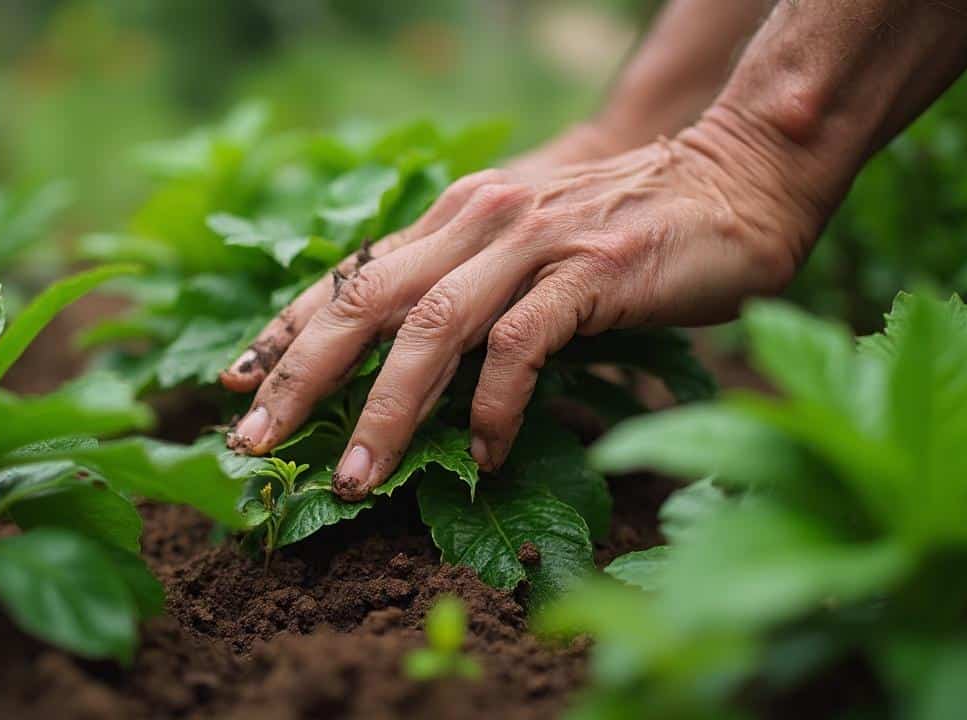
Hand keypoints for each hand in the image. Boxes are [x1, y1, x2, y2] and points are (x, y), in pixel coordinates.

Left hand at [222, 111, 822, 500]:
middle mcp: (477, 219)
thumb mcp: (528, 246)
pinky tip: (487, 456)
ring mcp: (531, 243)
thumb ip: (473, 288)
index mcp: (454, 214)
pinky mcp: (588, 271)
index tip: (234, 382)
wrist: (733, 180)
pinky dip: (495, 406)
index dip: (285, 328)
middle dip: (298, 376)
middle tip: (251, 443)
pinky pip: (520, 346)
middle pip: (364, 301)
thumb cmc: (627, 227)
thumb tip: (415, 368)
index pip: (350, 274)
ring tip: (353, 477)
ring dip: (384, 409)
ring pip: (431, 329)